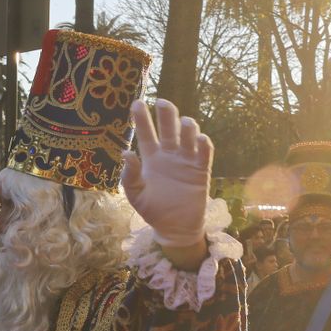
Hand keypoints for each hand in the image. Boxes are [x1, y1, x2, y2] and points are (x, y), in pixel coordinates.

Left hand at [121, 98, 212, 248]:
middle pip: (169, 128)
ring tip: (185, 123)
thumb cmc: (153, 210)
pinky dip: (204, 144)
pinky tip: (200, 139)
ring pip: (188, 136)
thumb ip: (130, 175)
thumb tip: (126, 153)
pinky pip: (204, 153)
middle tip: (163, 102)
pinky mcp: (200, 171)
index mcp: (151, 158)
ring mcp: (186, 161)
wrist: (175, 228)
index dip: (142, 119)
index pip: (146, 134)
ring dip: (188, 127)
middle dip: (167, 114)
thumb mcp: (136, 194)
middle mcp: (169, 155)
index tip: (137, 103)